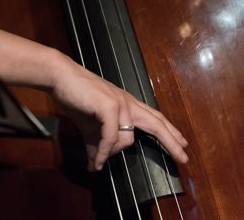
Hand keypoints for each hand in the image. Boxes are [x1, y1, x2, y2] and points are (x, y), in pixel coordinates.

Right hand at [49, 54, 187, 171]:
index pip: (154, 117)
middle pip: (157, 123)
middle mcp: (128, 102)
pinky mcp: (109, 105)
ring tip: (99, 159)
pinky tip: (98, 160)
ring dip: (112, 153)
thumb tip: (95, 166)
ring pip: (128, 138)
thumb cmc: (76, 96)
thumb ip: (97, 145)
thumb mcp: (89, 125)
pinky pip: (111, 136)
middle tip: (184, 158)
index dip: (169, 131)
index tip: (182, 142)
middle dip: (172, 141)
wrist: (61, 77)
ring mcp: (120, 103)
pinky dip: (104, 151)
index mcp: (127, 104)